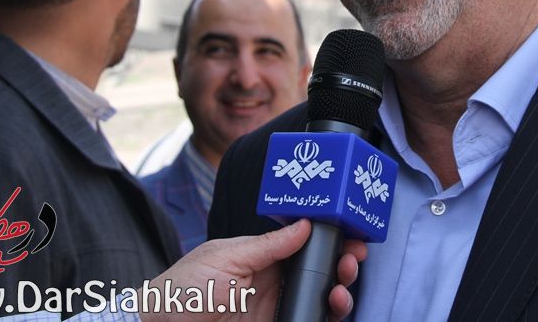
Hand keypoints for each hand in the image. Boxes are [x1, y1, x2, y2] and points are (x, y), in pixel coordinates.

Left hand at [140, 220, 365, 321]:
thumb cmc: (183, 288)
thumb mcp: (226, 257)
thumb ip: (268, 244)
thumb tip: (305, 224)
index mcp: (262, 255)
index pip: (305, 243)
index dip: (329, 237)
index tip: (349, 232)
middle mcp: (274, 281)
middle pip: (320, 270)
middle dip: (342, 261)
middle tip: (354, 257)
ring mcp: (276, 308)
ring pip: (321, 298)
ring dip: (341, 289)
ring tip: (343, 286)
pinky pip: (310, 320)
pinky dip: (328, 315)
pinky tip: (334, 306)